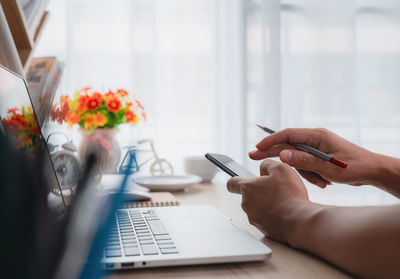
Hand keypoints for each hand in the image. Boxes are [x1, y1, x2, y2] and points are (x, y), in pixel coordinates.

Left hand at [227, 159, 308, 241]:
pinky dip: (272, 215)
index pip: (232, 183)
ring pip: (257, 208)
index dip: (235, 180)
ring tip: (283, 201)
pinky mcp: (263, 229)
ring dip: (266, 204)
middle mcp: (247, 204)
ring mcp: (254, 218)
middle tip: (275, 189)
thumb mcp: (281, 169)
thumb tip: (263, 168)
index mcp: (248, 188)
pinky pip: (265, 219)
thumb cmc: (289, 196)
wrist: (298, 221)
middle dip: (260, 191)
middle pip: (248, 195)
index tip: (238, 180)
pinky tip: (285, 212)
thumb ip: (267, 165)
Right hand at [249, 128, 378, 187]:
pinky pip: (307, 165)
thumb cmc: (354, 166)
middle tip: (252, 155)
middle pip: (287, 144)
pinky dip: (312, 175)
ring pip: (298, 159)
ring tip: (321, 182)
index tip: (258, 146)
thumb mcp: (327, 166)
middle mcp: (315, 139)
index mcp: (317, 136)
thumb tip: (282, 154)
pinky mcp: (319, 157)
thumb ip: (304, 160)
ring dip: (306, 173)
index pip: (288, 134)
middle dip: (272, 152)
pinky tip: (324, 182)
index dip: (271, 140)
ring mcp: (317, 148)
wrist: (373, 172)